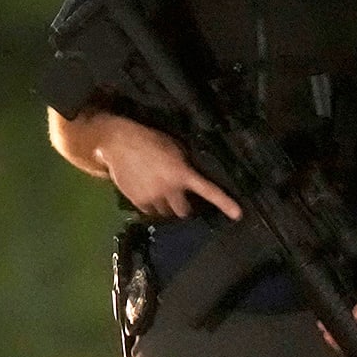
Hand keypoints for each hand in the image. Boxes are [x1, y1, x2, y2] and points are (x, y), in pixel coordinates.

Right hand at [95, 119, 241, 220]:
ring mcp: (152, 197)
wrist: (119, 143)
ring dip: (166, 206)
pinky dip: (151, 206)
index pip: (208, 190)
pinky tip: (147, 192)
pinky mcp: (137, 201)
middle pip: (184, 212)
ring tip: (160, 192)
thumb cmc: (150, 140)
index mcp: (182, 173)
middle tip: (179, 197)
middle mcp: (169, 189)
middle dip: (183, 206)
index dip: (225, 203)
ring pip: (165, 213)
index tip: (238, 215)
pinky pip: (149, 212)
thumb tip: (192, 181)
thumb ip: (185, 166)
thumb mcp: (175, 148)